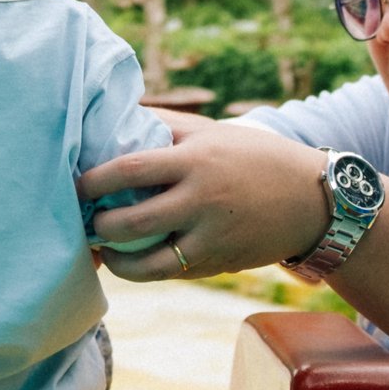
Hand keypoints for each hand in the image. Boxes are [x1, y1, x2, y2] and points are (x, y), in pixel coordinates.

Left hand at [77, 121, 330, 282]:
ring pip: (148, 264)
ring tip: (105, 250)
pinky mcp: (218, 263)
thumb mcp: (212, 132)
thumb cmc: (253, 157)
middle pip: (132, 223)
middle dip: (99, 227)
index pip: (130, 169)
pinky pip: (171, 272)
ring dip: (117, 261)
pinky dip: (146, 269)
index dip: (94, 180)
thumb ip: (165, 127)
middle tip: (85, 221)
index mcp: (196, 160)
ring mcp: (211, 237)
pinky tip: (133, 259)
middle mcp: (201, 201)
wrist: (312, 199)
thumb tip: (114, 117)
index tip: (76, 184)